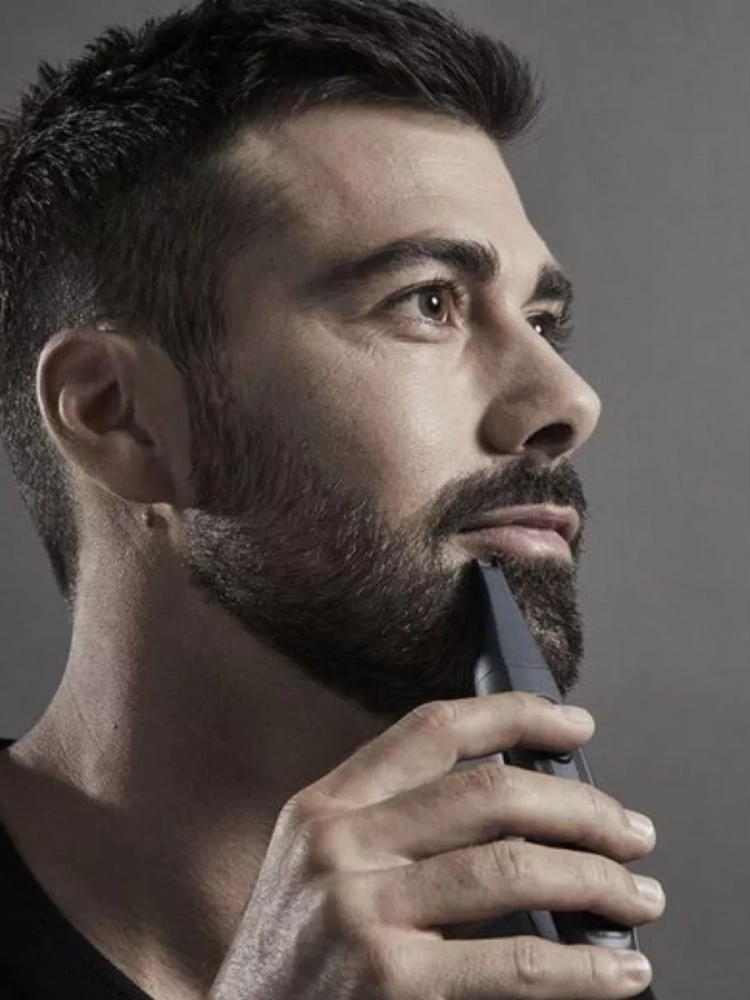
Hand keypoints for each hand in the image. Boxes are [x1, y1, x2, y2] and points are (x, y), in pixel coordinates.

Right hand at [209, 692, 662, 998]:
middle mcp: (339, 845)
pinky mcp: (390, 983)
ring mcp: (361, 912)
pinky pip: (515, 963)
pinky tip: (617, 971)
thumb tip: (519, 808)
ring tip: (636, 894)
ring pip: (512, 868)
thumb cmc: (290, 966)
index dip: (514, 715)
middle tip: (630, 831)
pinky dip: (583, 968)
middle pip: (488, 793)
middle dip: (580, 809)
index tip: (575, 726)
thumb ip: (391, 828)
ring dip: (595, 879)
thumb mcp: (317, 870)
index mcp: (325, 807)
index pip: (433, 730)